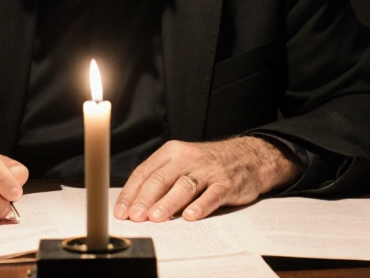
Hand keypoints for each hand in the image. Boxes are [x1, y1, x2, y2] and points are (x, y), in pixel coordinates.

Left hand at [114, 136, 301, 222]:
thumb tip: (135, 205)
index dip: (131, 193)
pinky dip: (201, 205)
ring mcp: (207, 170)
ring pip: (184, 186)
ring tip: (156, 217)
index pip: (145, 172)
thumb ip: (161, 180)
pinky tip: (190, 216)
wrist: (248, 156)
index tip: (122, 211)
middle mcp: (187, 158)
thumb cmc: (207, 164)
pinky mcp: (226, 183)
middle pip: (161, 179)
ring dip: (168, 203)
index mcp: (171, 152)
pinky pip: (212, 194)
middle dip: (145, 199)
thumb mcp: (181, 162)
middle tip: (136, 216)